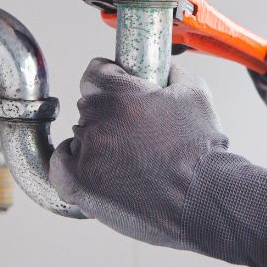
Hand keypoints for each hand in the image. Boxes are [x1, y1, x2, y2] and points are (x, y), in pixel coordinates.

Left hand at [51, 58, 266, 266]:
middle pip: (89, 105)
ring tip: (128, 156)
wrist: (205, 198)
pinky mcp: (79, 186)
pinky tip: (97, 165)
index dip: (109, 76)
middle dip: (109, 112)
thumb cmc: (202, 150)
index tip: (118, 84)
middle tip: (135, 128)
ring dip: (97, 140)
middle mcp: (96, 120)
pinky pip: (60, 165)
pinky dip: (74, 163)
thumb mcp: (196, 93)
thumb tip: (165, 68)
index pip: (95, 72)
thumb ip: (173, 71)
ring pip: (79, 135)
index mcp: (119, 94)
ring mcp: (85, 154)